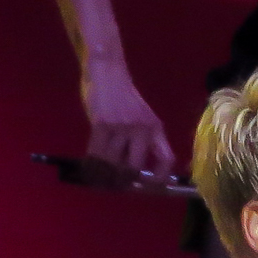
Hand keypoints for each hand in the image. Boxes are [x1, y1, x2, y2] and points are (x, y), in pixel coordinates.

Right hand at [82, 57, 175, 179]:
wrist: (108, 72)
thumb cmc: (125, 97)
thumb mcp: (142, 119)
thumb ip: (143, 142)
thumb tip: (136, 173)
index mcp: (155, 128)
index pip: (166, 158)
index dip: (161, 177)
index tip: (151, 185)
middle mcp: (141, 129)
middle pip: (135, 168)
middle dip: (126, 180)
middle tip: (118, 184)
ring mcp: (121, 127)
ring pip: (114, 164)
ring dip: (107, 174)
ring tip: (102, 178)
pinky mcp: (102, 125)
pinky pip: (97, 153)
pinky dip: (93, 163)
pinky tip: (91, 166)